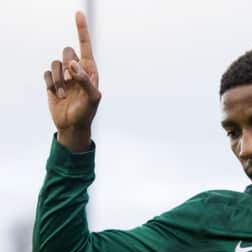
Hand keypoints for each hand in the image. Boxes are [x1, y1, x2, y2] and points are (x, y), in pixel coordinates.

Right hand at [43, 11, 100, 150]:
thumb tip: (73, 64)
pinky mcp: (52, 83)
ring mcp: (64, 76)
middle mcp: (77, 70)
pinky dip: (51, 84)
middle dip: (66, 64)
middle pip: (67, 51)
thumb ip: (85, 80)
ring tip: (64, 94)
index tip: (78, 13)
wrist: (73, 126)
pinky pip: (46, 74)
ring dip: (58, 80)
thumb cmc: (87, 113)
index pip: (86, 46)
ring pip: (55, 63)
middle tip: (71, 80)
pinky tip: (57, 95)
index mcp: (90, 70)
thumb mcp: (92, 98)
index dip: (82, 30)